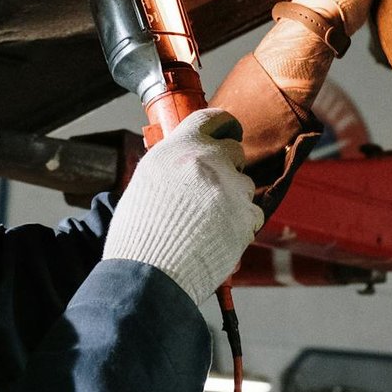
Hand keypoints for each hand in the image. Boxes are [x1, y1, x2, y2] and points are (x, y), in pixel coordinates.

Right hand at [103, 109, 264, 301]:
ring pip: (244, 184)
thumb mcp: (146, 182)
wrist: (150, 273)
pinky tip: (218, 237)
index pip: (210, 118)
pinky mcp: (246, 216)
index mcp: (178, 148)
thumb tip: (186, 160)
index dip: (223, 123)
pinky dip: (240, 224)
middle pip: (234, 150)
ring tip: (208, 222)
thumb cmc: (139, 233)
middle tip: (213, 187)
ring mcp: (230, 188)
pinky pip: (252, 213)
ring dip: (233, 198)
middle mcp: (207, 161)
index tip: (229, 129)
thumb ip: (171, 164)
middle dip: (228, 165)